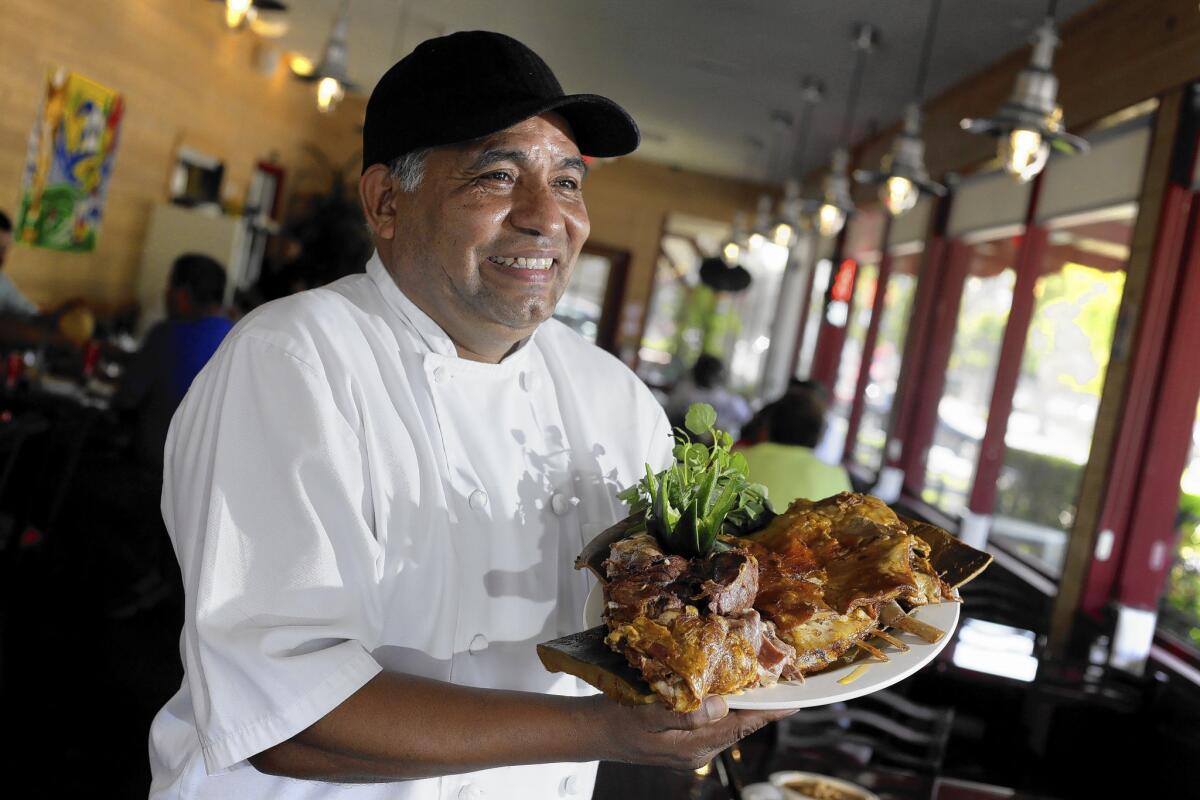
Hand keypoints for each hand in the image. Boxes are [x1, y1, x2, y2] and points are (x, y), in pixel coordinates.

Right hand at [590, 694, 796, 769]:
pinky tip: (725, 690)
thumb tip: (722, 706)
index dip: (768, 714)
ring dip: (742, 705)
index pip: (739, 728)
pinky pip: (712, 724)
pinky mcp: (683, 741)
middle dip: (759, 705)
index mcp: (692, 747)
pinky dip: (723, 707)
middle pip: (738, 726)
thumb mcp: (647, 714)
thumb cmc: (616, 720)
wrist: (592, 733)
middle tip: (778, 681)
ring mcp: (690, 749)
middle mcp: (697, 751)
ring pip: (726, 724)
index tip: (793, 703)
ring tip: (758, 682)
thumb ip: (685, 714)